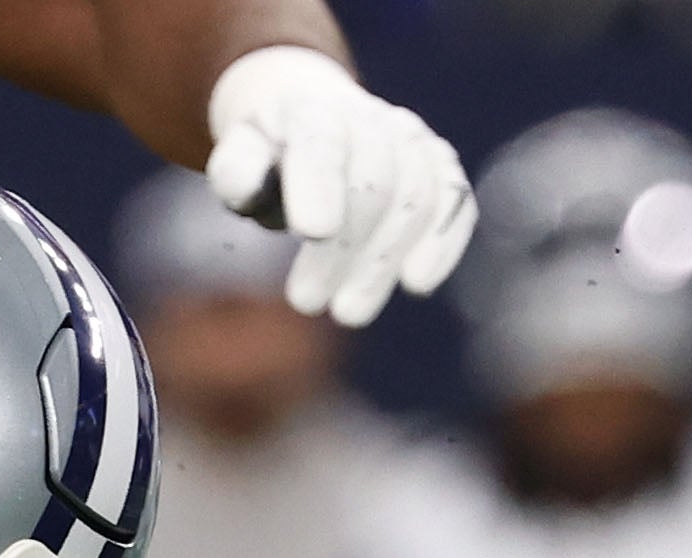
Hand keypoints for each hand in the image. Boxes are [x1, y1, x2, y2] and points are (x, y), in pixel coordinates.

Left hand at [201, 46, 478, 328]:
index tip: (312, 233)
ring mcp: (410, 139)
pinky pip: (454, 198)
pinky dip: (443, 240)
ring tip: (348, 312)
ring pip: (415, 195)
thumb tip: (250, 188)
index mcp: (313, 111)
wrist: (309, 119)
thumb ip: (237, 171)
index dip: (321, 186)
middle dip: (344, 247)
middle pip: (373, 181)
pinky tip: (417, 284)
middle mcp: (371, 118)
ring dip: (383, 261)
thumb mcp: (238, 158)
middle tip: (307, 303)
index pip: (323, 145)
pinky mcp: (438, 164)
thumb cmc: (268, 155)